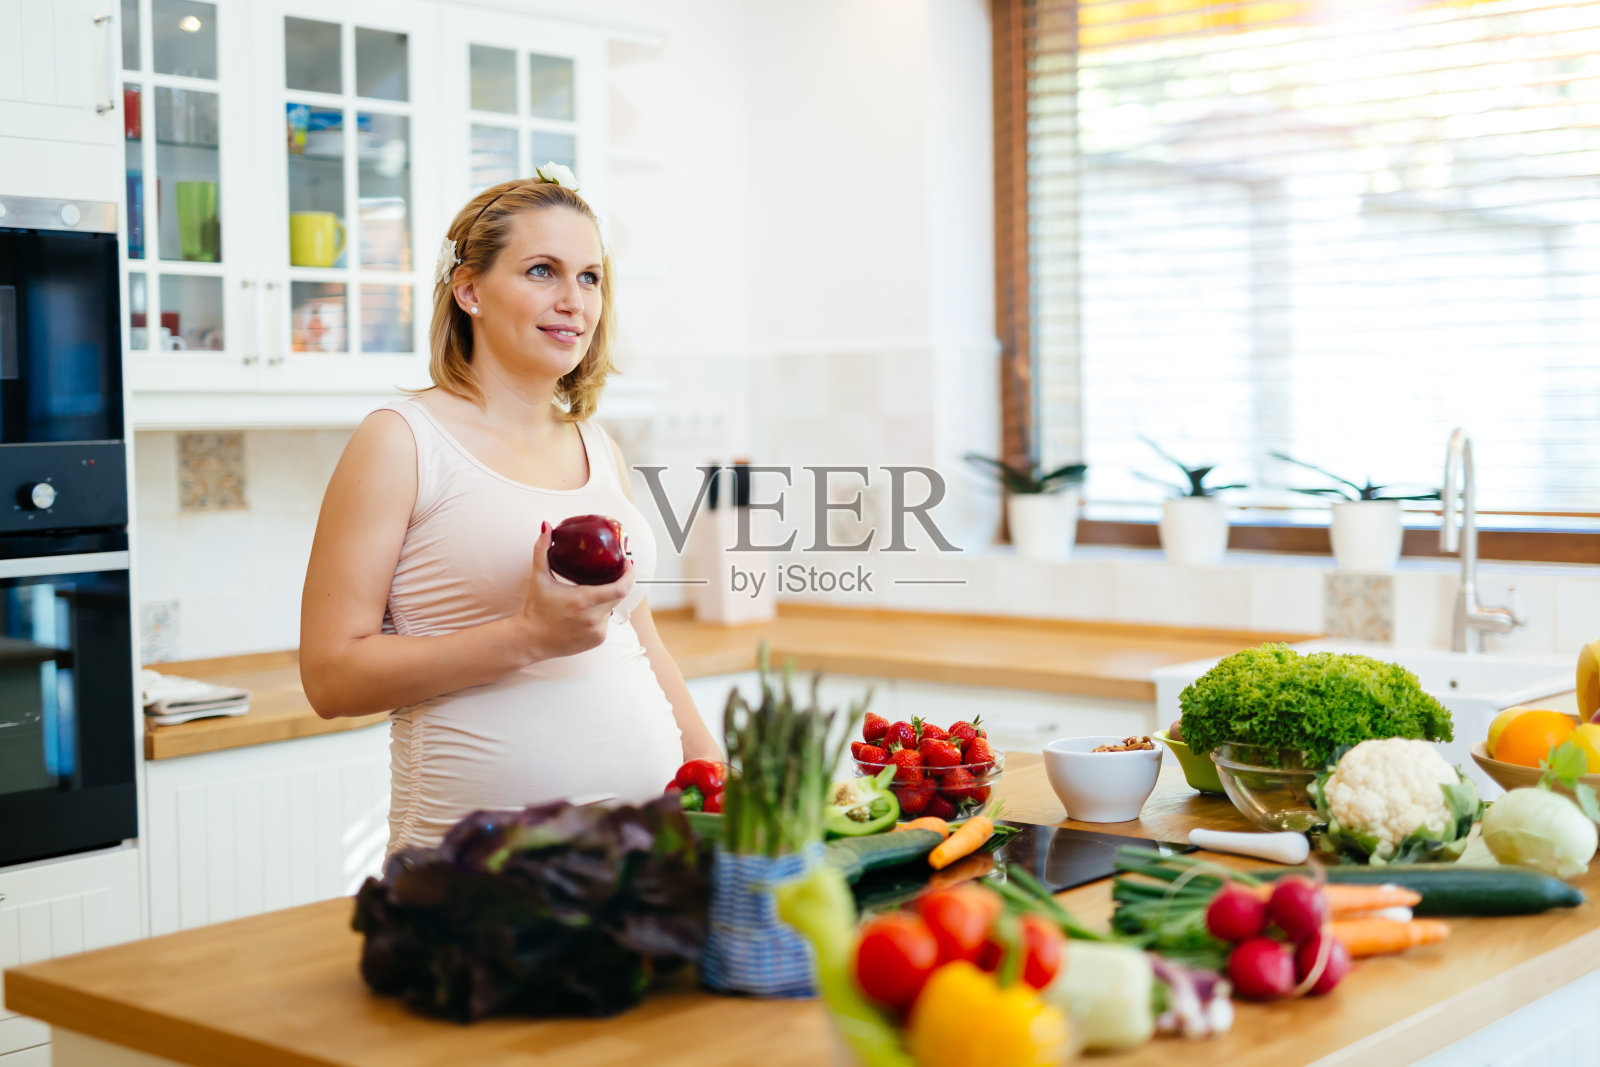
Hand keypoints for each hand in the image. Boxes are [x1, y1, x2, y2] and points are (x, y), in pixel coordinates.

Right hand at [519, 520, 634, 659]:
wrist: (530, 640)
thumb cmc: (535, 609)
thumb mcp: (538, 578)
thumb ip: (541, 551)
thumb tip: (546, 526)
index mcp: (583, 600)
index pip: (621, 588)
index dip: (629, 575)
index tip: (628, 563)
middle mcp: (593, 617)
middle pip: (619, 596)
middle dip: (619, 582)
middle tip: (615, 571)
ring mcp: (597, 631)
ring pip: (612, 609)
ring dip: (606, 599)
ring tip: (591, 592)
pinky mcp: (597, 640)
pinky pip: (606, 622)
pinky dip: (600, 614)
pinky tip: (586, 611)